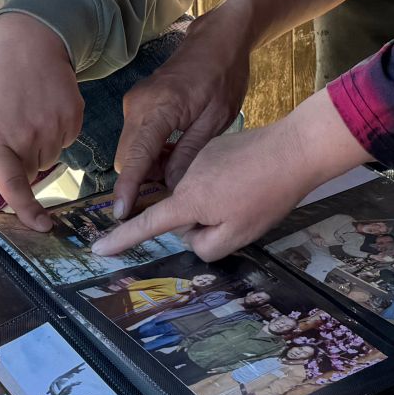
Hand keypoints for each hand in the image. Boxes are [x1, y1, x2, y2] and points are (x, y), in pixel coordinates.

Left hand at [0, 12, 83, 228]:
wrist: (26, 38)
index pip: (13, 186)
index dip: (27, 211)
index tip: (41, 227)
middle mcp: (26, 138)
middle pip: (31, 173)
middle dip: (21, 162)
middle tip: (9, 131)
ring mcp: (53, 126)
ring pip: (50, 157)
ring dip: (39, 148)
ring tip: (25, 115)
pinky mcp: (73, 115)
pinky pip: (67, 139)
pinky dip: (57, 132)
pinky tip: (43, 108)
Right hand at [96, 91, 369, 259]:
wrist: (294, 149)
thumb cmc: (267, 196)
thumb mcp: (236, 236)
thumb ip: (203, 245)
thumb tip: (191, 234)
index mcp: (187, 199)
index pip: (147, 223)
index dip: (123, 239)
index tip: (99, 248)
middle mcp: (185, 175)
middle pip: (179, 210)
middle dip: (198, 220)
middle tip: (237, 215)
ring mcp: (198, 157)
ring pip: (195, 193)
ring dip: (212, 202)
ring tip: (248, 196)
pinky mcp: (214, 146)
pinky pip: (206, 175)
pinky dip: (221, 184)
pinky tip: (248, 180)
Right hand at [111, 8, 253, 218]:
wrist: (218, 39)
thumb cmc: (223, 76)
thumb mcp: (216, 119)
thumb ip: (190, 154)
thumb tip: (171, 185)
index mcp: (158, 109)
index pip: (135, 158)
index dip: (127, 190)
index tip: (120, 216)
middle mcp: (138, 105)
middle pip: (126, 158)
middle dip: (141, 181)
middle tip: (169, 194)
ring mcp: (135, 102)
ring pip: (130, 149)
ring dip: (146, 166)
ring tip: (177, 173)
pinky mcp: (139, 102)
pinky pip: (136, 136)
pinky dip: (149, 151)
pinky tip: (173, 155)